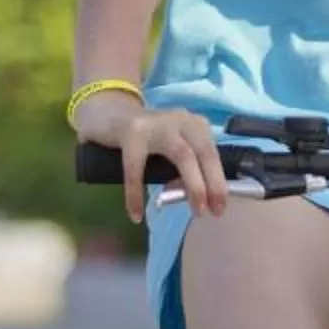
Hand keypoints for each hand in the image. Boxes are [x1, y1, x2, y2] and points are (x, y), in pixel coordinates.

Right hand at [78, 95, 229, 223]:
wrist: (107, 114)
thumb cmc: (146, 138)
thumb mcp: (171, 146)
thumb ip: (183, 167)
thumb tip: (193, 198)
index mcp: (193, 125)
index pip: (213, 153)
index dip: (219, 180)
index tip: (221, 206)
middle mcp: (180, 121)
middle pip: (204, 152)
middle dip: (213, 184)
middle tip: (214, 212)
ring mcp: (156, 124)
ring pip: (183, 155)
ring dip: (193, 185)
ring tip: (196, 211)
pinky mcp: (131, 133)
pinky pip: (136, 168)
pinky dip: (136, 193)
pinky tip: (136, 214)